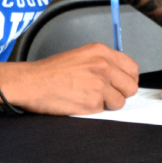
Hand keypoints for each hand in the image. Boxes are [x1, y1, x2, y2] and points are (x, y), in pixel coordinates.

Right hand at [0, 44, 139, 114]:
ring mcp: (99, 85)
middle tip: (104, 94)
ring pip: (120, 101)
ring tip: (88, 98)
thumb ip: (101, 63)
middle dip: (120, 93)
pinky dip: (93, 110)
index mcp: (100, 51)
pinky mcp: (92, 102)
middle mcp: (103, 66)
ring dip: (107, 103)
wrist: (30, 82)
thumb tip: (119, 77)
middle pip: (131, 87)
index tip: (119, 84)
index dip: (126, 79)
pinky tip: (79, 102)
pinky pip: (104, 110)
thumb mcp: (78, 56)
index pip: (132, 68)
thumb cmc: (48, 72)